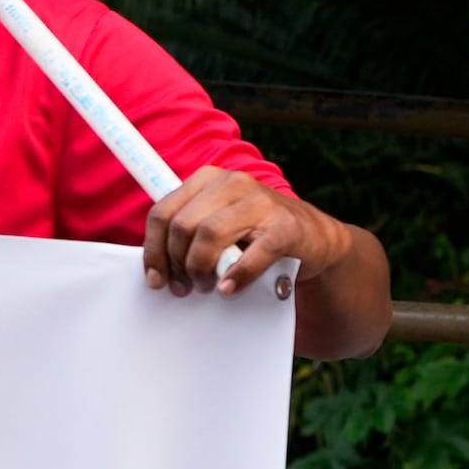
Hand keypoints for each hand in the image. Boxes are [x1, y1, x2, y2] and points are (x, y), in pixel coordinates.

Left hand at [146, 166, 339, 297]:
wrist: (314, 238)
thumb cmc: (255, 234)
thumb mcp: (218, 223)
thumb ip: (188, 234)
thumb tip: (156, 269)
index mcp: (208, 179)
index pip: (163, 212)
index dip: (153, 250)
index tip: (155, 279)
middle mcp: (233, 183)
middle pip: (182, 225)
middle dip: (177, 263)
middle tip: (184, 287)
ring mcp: (261, 202)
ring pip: (209, 234)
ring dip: (201, 268)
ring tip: (206, 287)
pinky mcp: (286, 226)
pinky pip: (252, 253)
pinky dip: (236, 275)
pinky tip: (228, 289)